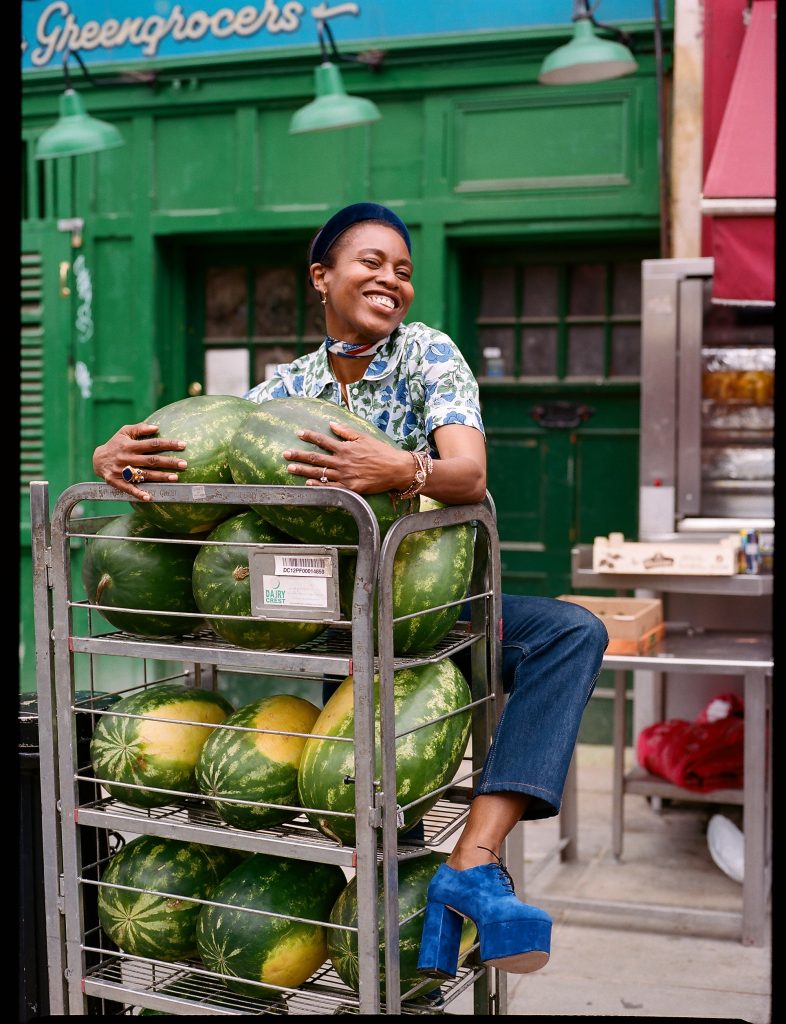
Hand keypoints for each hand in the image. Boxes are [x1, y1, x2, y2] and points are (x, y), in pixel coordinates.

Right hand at [92, 422, 187, 500]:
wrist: (97, 459)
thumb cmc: (116, 443)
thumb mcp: (124, 431)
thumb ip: (140, 428)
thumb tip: (156, 427)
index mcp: (130, 445)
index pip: (152, 444)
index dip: (168, 444)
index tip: (183, 445)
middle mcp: (127, 458)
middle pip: (152, 460)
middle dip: (169, 462)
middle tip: (184, 464)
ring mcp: (122, 471)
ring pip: (144, 475)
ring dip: (160, 477)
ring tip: (175, 478)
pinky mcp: (117, 481)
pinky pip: (129, 488)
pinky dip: (138, 493)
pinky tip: (149, 497)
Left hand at [282, 420, 411, 493]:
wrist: (396, 469)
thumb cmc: (381, 452)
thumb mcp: (364, 437)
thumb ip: (346, 431)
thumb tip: (331, 424)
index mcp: (346, 448)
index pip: (323, 440)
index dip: (310, 436)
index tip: (299, 434)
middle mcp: (343, 461)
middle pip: (316, 458)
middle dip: (299, 455)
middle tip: (285, 454)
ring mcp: (345, 476)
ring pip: (320, 473)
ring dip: (303, 471)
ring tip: (290, 469)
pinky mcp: (350, 488)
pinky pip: (330, 487)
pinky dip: (318, 486)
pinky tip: (307, 484)